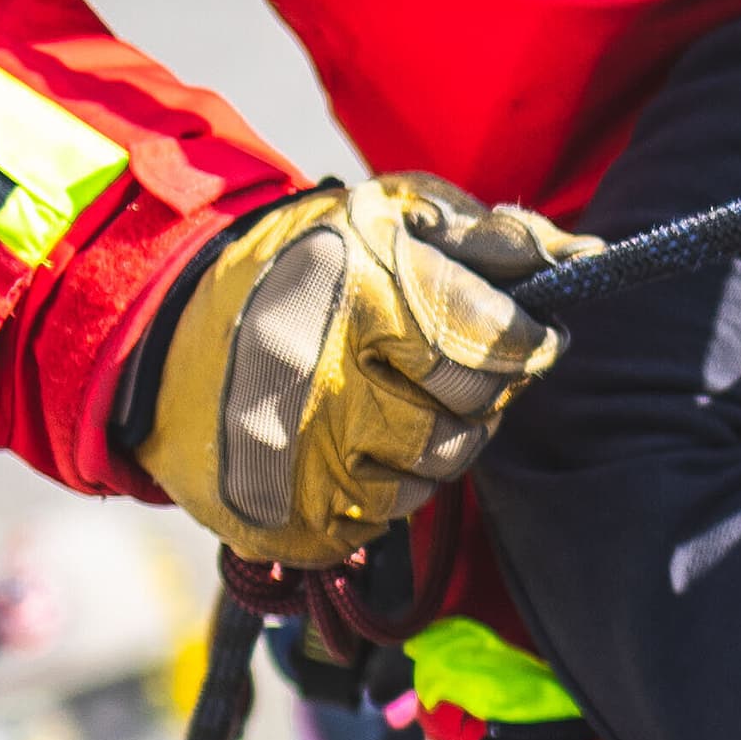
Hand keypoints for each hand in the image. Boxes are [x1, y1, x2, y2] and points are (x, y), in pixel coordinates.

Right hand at [136, 173, 584, 573]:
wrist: (159, 329)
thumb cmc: (297, 263)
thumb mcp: (389, 216)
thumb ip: (490, 238)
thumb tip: (581, 258)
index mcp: (361, 292)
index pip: (501, 346)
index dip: (527, 344)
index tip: (526, 339)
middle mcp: (330, 381)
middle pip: (474, 418)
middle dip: (480, 393)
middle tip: (449, 367)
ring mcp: (303, 460)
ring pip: (433, 478)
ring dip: (432, 444)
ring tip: (390, 400)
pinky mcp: (285, 519)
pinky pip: (378, 522)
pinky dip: (378, 488)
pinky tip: (348, 444)